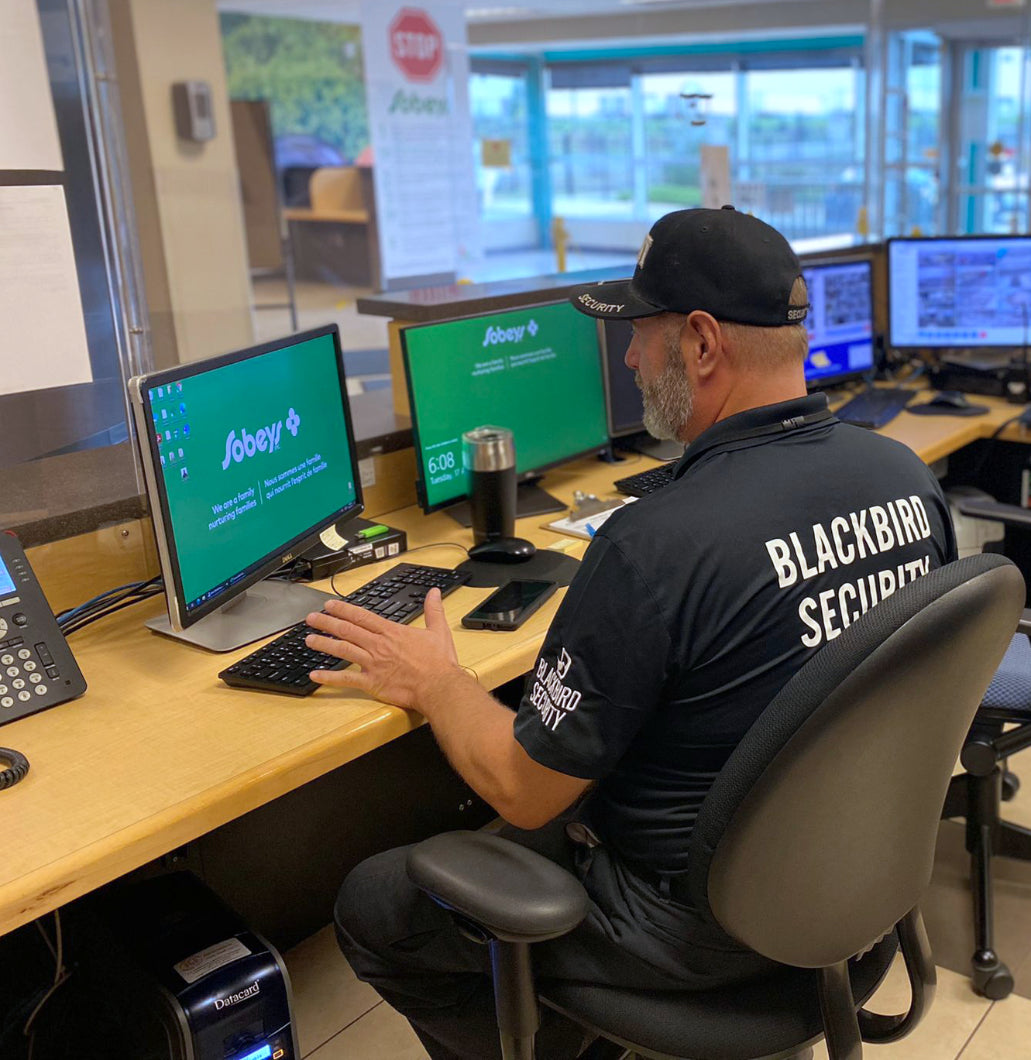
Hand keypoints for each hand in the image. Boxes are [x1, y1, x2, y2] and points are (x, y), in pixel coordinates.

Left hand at [304, 588, 462, 710]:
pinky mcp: (372, 682)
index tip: (329, 605)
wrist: (439, 686)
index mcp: (391, 632)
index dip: (343, 609)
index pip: (362, 616)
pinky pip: (346, 679)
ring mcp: (373, 664)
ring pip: (342, 650)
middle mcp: (378, 645)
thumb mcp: (438, 631)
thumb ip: (433, 610)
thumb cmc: (438, 662)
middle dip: (326, 622)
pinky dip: (329, 677)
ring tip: (308, 640)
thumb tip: (433, 592)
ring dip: (324, 644)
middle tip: (311, 618)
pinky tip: (316, 674)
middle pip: (347, 630)